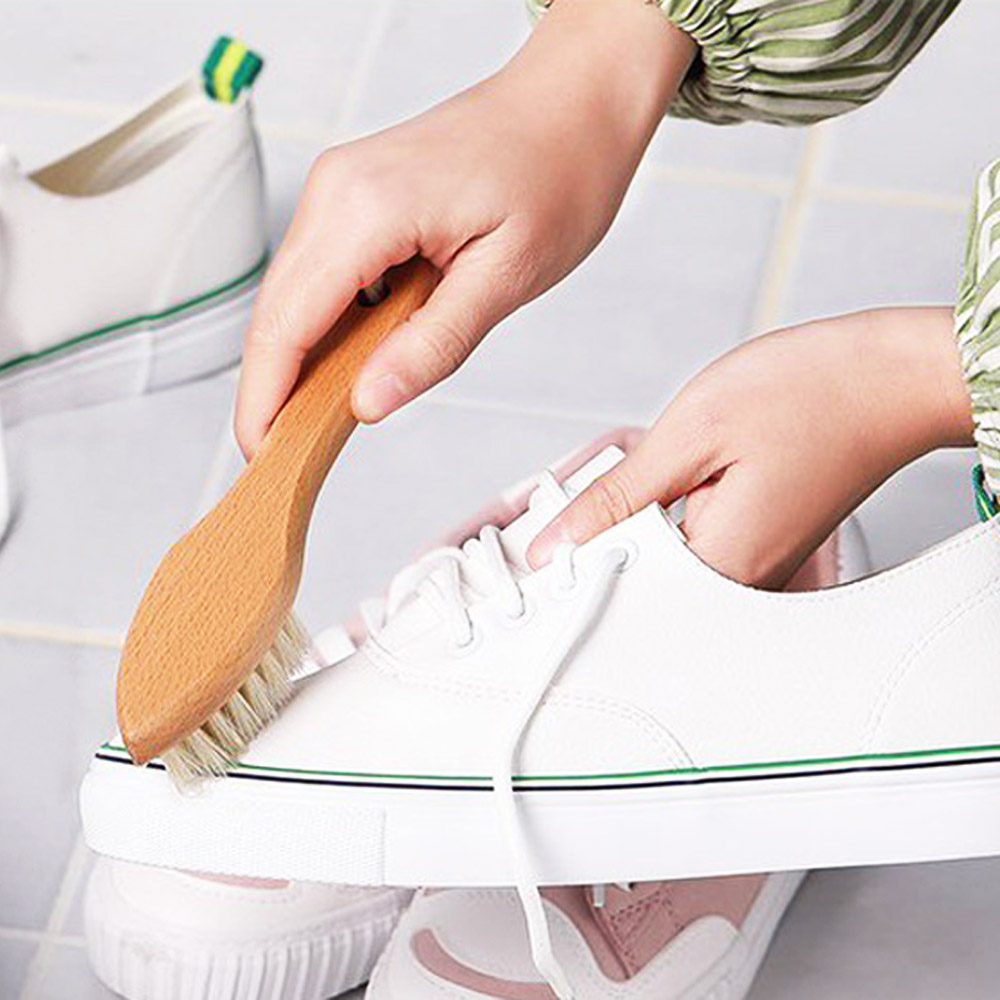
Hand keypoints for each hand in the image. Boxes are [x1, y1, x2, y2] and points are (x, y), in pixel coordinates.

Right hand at [235, 0, 693, 454]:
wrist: (571, 106)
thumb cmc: (555, 175)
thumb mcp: (507, 277)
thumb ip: (433, 345)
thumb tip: (368, 402)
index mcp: (368, 208)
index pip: (287, 323)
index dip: (265, 397)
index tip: (261, 453)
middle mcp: (336, 189)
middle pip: (274, 311)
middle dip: (271, 387)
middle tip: (285, 454)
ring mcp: (339, 187)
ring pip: (291, 294)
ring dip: (297, 358)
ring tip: (317, 419)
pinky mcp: (354, 195)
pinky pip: (319, 272)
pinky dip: (323, 324)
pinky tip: (347, 361)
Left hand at [528, 308, 974, 587]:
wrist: (892, 379)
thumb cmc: (812, 393)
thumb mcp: (690, 435)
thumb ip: (616, 499)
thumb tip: (557, 544)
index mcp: (718, 566)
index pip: (610, 587)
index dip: (569, 550)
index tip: (549, 521)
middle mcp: (739, 582)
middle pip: (632, 576)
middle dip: (604, 526)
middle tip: (627, 468)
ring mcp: (753, 568)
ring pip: (659, 556)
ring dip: (639, 512)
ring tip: (681, 457)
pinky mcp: (759, 545)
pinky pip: (690, 540)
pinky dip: (670, 506)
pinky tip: (691, 465)